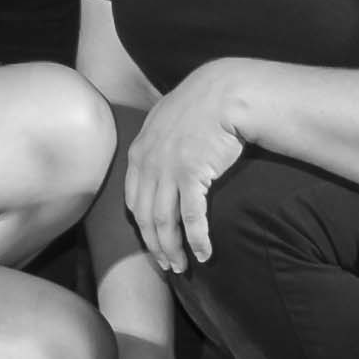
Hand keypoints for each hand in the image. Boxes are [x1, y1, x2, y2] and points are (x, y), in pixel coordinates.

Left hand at [120, 71, 253, 271]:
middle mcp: (148, 164)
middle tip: (167, 265)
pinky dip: (196, 239)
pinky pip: (191, 217)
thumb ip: (156, 144)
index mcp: (138, 153)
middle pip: (145, 217)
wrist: (225, 92)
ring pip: (164, 222)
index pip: (132, 201)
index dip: (142, 228)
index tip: (153, 244)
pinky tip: (204, 254)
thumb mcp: (166, 120)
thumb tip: (157, 164)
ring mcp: (168, 170)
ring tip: (182, 267)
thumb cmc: (202, 104)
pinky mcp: (192, 174)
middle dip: (155, 246)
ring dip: (172, 250)